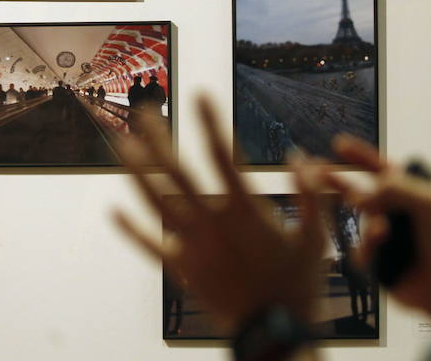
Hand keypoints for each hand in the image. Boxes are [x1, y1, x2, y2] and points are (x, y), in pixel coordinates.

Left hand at [114, 96, 326, 330]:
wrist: (275, 335)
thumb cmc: (299, 286)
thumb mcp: (317, 238)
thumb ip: (311, 195)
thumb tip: (300, 158)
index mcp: (246, 210)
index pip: (223, 154)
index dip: (210, 121)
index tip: (199, 95)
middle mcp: (213, 222)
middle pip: (178, 171)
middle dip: (159, 138)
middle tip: (144, 112)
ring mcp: (194, 246)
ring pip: (157, 203)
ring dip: (137, 173)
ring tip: (121, 146)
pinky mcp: (183, 270)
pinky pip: (150, 246)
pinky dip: (130, 229)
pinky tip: (113, 211)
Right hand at [324, 135, 430, 321]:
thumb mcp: (430, 202)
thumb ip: (396, 187)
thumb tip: (366, 191)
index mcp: (411, 195)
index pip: (381, 169)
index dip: (360, 155)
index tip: (338, 144)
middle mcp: (396, 214)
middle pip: (360, 192)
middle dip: (339, 182)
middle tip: (316, 172)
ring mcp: (386, 239)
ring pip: (360, 225)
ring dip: (369, 228)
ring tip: (383, 235)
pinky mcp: (379, 263)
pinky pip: (359, 252)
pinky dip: (366, 251)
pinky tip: (377, 255)